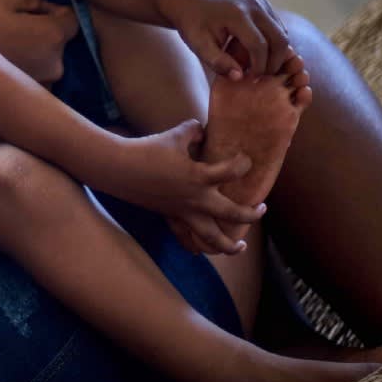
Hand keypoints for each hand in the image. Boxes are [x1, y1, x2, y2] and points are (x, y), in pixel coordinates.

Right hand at [0, 0, 79, 84]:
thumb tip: (40, 2)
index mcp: (53, 36)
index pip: (70, 18)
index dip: (51, 10)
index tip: (27, 12)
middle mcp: (57, 64)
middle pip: (59, 39)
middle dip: (41, 31)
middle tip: (11, 28)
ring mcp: (46, 84)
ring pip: (47, 58)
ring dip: (34, 51)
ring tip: (5, 47)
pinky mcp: (32, 99)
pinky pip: (38, 76)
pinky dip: (27, 70)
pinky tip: (4, 64)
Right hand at [110, 121, 263, 253]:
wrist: (120, 169)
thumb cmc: (148, 150)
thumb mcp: (175, 135)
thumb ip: (195, 131)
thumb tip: (204, 130)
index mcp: (199, 177)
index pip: (232, 171)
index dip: (244, 164)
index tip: (247, 161)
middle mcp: (196, 199)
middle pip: (232, 214)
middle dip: (250, 214)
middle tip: (261, 209)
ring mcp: (183, 212)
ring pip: (211, 237)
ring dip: (228, 245)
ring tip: (239, 247)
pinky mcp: (170, 216)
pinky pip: (185, 237)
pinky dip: (194, 245)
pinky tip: (201, 250)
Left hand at [169, 0, 294, 78]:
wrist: (192, 2)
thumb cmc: (193, 26)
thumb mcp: (199, 46)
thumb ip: (218, 62)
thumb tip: (240, 77)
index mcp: (237, 14)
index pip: (259, 45)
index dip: (259, 67)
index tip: (252, 79)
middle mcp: (254, 5)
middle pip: (279, 39)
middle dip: (274, 62)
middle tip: (262, 76)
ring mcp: (260, 2)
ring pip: (282, 33)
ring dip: (276, 53)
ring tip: (259, 65)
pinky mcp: (263, 3)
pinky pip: (278, 27)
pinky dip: (274, 43)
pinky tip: (258, 53)